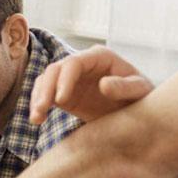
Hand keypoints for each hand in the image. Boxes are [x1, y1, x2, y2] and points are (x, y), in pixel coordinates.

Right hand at [30, 45, 153, 124]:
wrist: (134, 112)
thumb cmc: (142, 98)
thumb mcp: (140, 92)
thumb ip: (125, 87)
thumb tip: (103, 84)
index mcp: (100, 57)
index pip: (74, 63)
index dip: (64, 80)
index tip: (61, 101)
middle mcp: (82, 63)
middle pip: (54, 70)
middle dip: (45, 90)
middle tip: (41, 110)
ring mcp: (70, 78)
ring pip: (45, 81)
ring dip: (37, 98)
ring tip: (36, 119)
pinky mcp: (63, 92)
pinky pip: (44, 94)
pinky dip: (37, 105)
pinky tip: (37, 120)